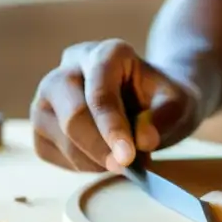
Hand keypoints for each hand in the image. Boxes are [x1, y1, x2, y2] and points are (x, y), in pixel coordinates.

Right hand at [30, 39, 201, 172]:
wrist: (148, 101)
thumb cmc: (163, 100)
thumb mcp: (181, 103)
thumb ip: (166, 117)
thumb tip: (143, 140)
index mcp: (107, 53)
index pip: (101, 93)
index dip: (112, 128)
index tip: (127, 157)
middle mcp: (69, 68)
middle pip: (72, 114)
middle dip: (98, 148)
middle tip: (125, 168)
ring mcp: (48, 94)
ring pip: (56, 134)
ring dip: (91, 160)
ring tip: (123, 161)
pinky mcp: (40, 121)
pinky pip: (47, 150)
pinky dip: (76, 164)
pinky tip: (102, 159)